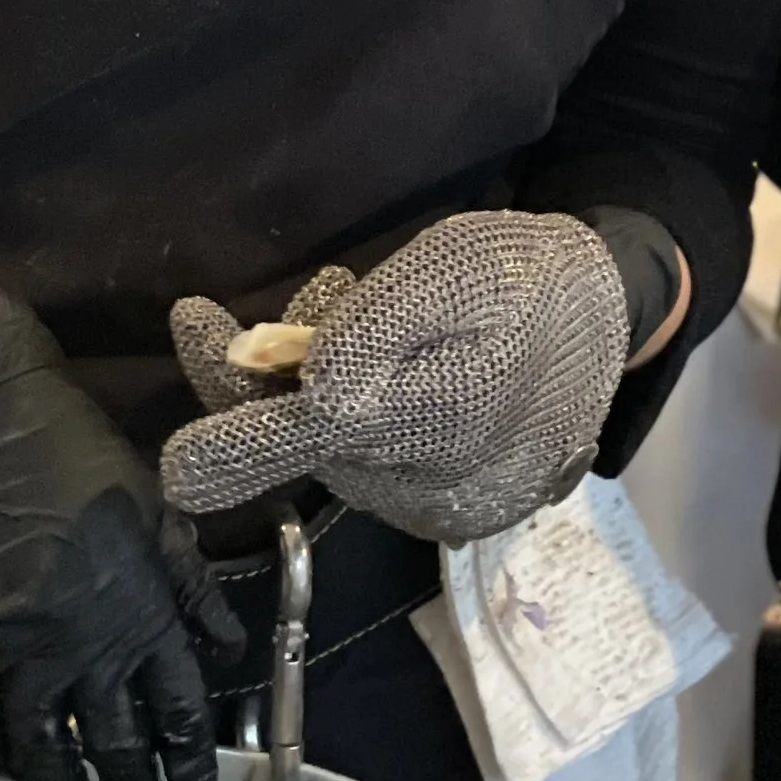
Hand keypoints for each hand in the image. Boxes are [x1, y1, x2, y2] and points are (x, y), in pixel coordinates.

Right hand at [0, 290, 241, 780]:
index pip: (180, 710)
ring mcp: (20, 652)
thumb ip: (192, 587)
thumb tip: (226, 647)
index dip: (190, 763)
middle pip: (115, 742)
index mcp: (144, 612)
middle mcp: (87, 646)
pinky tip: (10, 772)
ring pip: (46, 749)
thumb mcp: (159, 512)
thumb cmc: (81, 459)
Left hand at [162, 210, 632, 545]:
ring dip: (308, 390)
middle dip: (267, 378)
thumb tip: (313, 387)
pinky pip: (362, 468)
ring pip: (330, 456)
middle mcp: (428, 490)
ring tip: (347, 309)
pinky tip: (364, 365)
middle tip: (279, 299)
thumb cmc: (523, 279)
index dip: (239, 439)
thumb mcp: (457, 266)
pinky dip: (341, 417)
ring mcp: (435, 511)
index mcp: (435, 418)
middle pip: (307, 446)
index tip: (177, 465)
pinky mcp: (444, 514)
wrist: (603, 321)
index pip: (311, 437)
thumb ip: (384, 323)